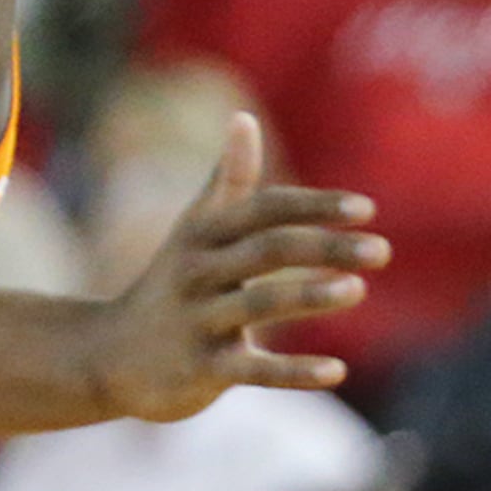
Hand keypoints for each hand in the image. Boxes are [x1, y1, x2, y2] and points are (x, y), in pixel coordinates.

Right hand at [93, 113, 386, 418]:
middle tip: (383, 250)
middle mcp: (197, 272)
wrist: (108, 356)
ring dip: (309, 295)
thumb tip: (244, 118)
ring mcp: (198, 321)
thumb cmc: (169, 285)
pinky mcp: (202, 370)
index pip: (264, 210)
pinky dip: (294, 372)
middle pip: (267, 250)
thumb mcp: (194, 230)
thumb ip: (227, 181)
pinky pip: (253, 370)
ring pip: (258, 304)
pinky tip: (338, 370)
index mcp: (202, 234)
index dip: (313, 207)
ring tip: (358, 289)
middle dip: (324, 247)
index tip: (366, 209)